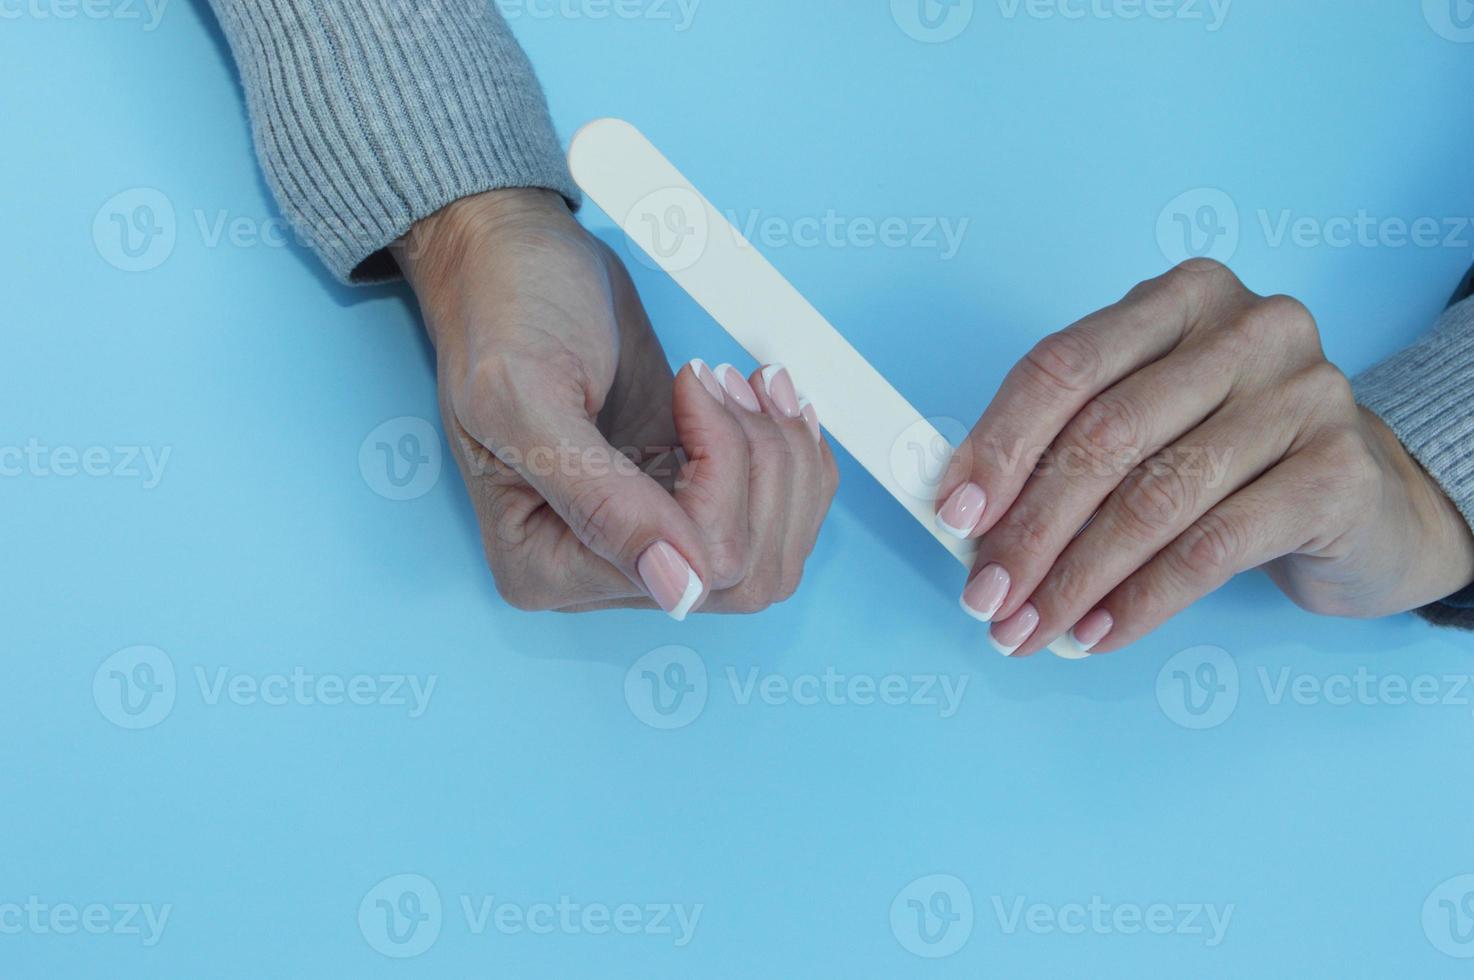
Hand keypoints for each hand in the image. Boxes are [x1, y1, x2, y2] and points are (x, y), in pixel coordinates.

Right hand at [393, 189, 836, 616]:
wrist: (515, 257)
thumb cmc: (502, 313)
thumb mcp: (530, 399)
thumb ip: (601, 503)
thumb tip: (676, 588)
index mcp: (546, 566)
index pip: (692, 571)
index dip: (721, 476)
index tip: (694, 384)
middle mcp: (602, 569)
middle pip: (746, 574)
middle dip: (763, 466)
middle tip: (727, 379)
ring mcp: (652, 534)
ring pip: (774, 551)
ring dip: (784, 457)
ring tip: (745, 379)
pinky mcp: (688, 494)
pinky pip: (778, 516)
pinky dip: (793, 453)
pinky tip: (763, 397)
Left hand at [934, 258, 1473, 655]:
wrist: (1367, 498)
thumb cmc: (1233, 457)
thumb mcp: (1149, 423)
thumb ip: (1068, 443)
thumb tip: (967, 512)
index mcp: (1179, 298)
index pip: (1063, 366)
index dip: (998, 445)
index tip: (955, 516)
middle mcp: (1247, 328)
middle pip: (1103, 436)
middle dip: (1030, 529)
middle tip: (987, 597)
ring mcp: (1302, 393)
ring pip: (1153, 498)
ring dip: (1075, 578)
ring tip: (1031, 628)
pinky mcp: (1337, 471)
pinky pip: (1212, 548)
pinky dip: (1141, 600)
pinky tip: (1098, 632)